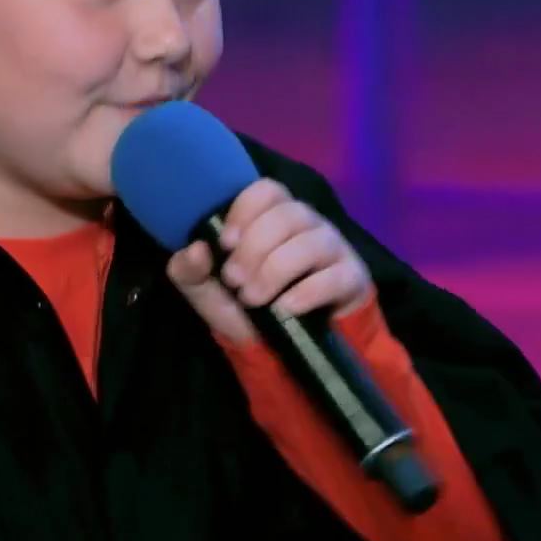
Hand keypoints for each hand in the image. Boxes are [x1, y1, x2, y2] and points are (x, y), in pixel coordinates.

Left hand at [165, 178, 374, 344]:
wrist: (280, 350)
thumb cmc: (245, 307)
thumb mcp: (208, 292)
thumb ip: (189, 270)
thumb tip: (196, 249)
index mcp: (273, 216)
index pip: (267, 190)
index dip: (245, 211)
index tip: (225, 244)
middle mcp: (307, 224)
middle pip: (289, 214)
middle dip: (255, 248)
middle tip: (235, 281)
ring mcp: (332, 249)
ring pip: (311, 242)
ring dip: (275, 271)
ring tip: (254, 299)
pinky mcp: (351, 279)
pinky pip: (334, 276)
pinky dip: (306, 292)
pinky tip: (285, 309)